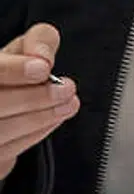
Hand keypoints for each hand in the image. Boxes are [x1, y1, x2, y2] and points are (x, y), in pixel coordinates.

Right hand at [0, 24, 78, 183]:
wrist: (4, 104)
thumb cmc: (11, 73)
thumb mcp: (25, 48)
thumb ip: (39, 41)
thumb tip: (43, 58)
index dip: (16, 70)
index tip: (43, 68)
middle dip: (35, 98)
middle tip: (66, 90)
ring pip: (2, 131)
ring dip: (40, 118)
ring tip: (67, 104)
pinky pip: (6, 151)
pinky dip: (33, 135)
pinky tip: (51, 119)